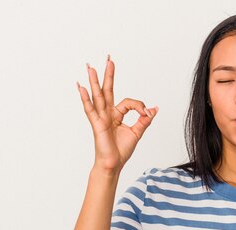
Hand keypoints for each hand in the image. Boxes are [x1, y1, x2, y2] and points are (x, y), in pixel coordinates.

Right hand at [77, 54, 157, 172]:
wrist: (113, 164)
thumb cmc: (121, 150)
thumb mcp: (136, 133)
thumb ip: (144, 120)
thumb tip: (154, 109)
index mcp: (116, 115)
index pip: (128, 102)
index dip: (139, 105)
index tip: (147, 112)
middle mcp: (107, 114)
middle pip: (108, 90)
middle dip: (109, 75)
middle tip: (109, 59)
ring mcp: (100, 118)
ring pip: (98, 96)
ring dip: (94, 81)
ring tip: (90, 67)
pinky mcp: (97, 124)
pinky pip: (90, 109)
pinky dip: (86, 98)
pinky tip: (81, 88)